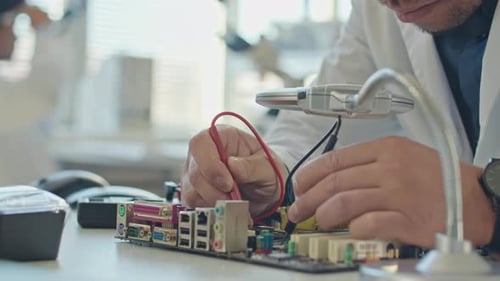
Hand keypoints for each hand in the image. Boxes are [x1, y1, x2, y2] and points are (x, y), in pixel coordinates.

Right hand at [181, 125, 285, 217]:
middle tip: (236, 199)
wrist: (267, 191)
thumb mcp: (268, 167)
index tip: (227, 183)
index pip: (200, 144)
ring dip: (216, 203)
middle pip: (195, 172)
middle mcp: (203, 154)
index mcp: (221, 136)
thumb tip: (233, 165)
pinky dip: (213, 211)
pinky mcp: (194, 193)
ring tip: (237, 204)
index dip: (209, 164)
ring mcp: (196, 174)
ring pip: (192, 192)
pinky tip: (228, 209)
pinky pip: (194, 205)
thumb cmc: (266, 171)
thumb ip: (253, 166)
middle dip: (215, 191)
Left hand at [287, 136, 494, 247]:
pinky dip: (352, 228)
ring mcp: (398, 193)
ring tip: (318, 222)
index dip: (309, 175)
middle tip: (298, 211)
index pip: (335, 160)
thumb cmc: (439, 179)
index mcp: (386, 149)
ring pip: (343, 201)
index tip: (300, 187)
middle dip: (308, 198)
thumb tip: (332, 179)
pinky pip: (367, 224)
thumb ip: (369, 164)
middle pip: (334, 182)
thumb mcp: (404, 156)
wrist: (477, 200)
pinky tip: (350, 230)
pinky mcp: (407, 219)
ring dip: (324, 215)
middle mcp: (389, 168)